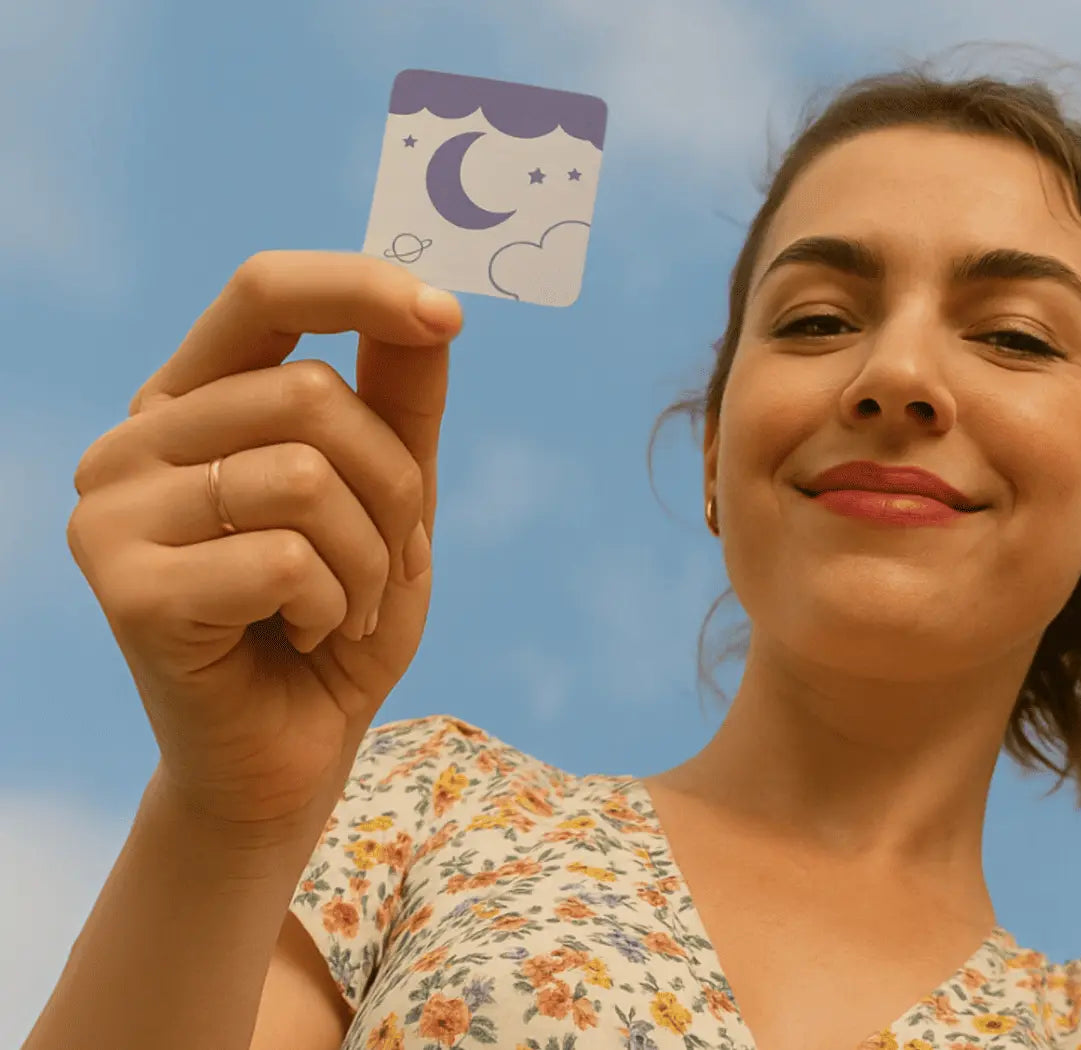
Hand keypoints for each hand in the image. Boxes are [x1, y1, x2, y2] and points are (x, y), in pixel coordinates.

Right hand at [66, 251, 460, 836]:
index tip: (447, 313)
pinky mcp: (127, 589)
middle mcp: (134, 443)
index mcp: (192, 401)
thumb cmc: (335, 617)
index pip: (263, 291)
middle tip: (390, 560)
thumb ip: (400, 402)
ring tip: (345, 607)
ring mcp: (114, 513)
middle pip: (311, 394)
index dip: (358, 287)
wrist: (289, 755)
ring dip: (369, 559)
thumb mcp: (390, 498)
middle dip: (394, 487)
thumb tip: (432, 306)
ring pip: (305, 476)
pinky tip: (305, 635)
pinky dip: (334, 606)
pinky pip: (286, 559)